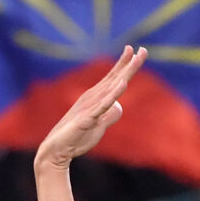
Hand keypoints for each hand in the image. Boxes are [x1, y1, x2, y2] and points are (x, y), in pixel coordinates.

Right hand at [35, 46, 145, 171]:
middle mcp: (93, 97)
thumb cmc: (76, 138)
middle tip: (143, 49)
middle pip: (115, 78)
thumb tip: (120, 106)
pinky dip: (114, 94)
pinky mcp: (87, 119)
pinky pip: (103, 105)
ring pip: (112, 87)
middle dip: (130, 64)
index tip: (136, 50)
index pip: (113, 78)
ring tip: (136, 60)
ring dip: (125, 73)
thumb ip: (110, 115)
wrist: (56, 151)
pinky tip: (123, 83)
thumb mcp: (99, 126)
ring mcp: (90, 107)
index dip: (125, 64)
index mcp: (96, 97)